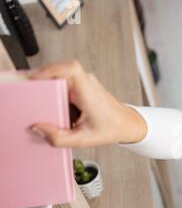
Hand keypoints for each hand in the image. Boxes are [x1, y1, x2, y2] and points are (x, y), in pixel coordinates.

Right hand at [29, 60, 146, 147]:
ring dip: (46, 87)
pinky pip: (62, 83)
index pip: (70, 69)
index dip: (50, 70)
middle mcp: (86, 82)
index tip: (34, 78)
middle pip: (57, 71)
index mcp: (89, 91)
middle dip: (41, 81)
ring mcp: (83, 82)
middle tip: (28, 92)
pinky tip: (49, 104)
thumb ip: (59, 138)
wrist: (126, 125)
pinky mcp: (80, 86)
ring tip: (37, 99)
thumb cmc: (111, 128)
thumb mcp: (83, 139)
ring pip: (58, 76)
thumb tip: (38, 129)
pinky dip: (53, 91)